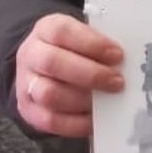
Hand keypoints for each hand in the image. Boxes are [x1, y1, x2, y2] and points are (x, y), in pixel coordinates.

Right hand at [16, 13, 123, 137]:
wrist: (42, 67)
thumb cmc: (73, 49)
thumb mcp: (83, 35)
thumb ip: (100, 44)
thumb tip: (127, 60)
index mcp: (45, 29)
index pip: (62, 32)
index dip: (91, 43)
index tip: (117, 54)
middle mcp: (31, 55)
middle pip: (53, 63)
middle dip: (90, 74)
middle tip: (117, 81)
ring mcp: (25, 84)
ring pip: (49, 94)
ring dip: (83, 99)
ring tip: (108, 100)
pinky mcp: (29, 111)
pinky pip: (50, 121)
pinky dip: (76, 123)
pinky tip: (96, 119)